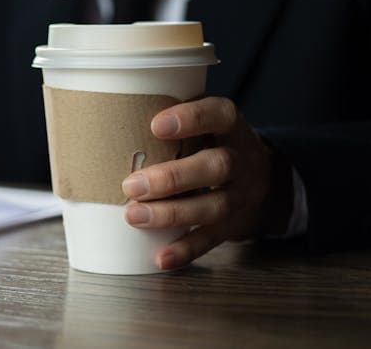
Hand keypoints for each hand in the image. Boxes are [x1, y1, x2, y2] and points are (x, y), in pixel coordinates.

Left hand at [120, 97, 292, 269]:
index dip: (191, 119)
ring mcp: (241, 195)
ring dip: (171, 214)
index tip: (156, 125)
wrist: (267, 180)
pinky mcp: (234, 225)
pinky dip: (185, 250)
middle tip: (131, 185)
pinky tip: (160, 257)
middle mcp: (241, 159)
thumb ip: (167, 114)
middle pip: (217, 167)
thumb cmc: (212, 142)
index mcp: (230, 126)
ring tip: (133, 216)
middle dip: (173, 178)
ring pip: (214, 206)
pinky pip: (212, 240)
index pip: (218, 114)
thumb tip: (103, 117)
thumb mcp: (203, 122)